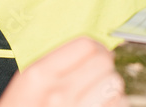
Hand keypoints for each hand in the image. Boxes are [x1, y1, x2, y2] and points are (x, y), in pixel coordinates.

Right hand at [0, 37, 125, 106]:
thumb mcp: (26, 87)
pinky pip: (119, 105)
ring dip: (110, 90)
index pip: (86, 45)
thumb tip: (92, 50)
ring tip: (96, 98)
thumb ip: (53, 67)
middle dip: (103, 69)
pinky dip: (113, 105)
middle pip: (104, 61)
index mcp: (38, 76)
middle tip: (96, 79)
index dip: (95, 49)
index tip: (95, 57)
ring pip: (114, 84)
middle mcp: (58, 93)